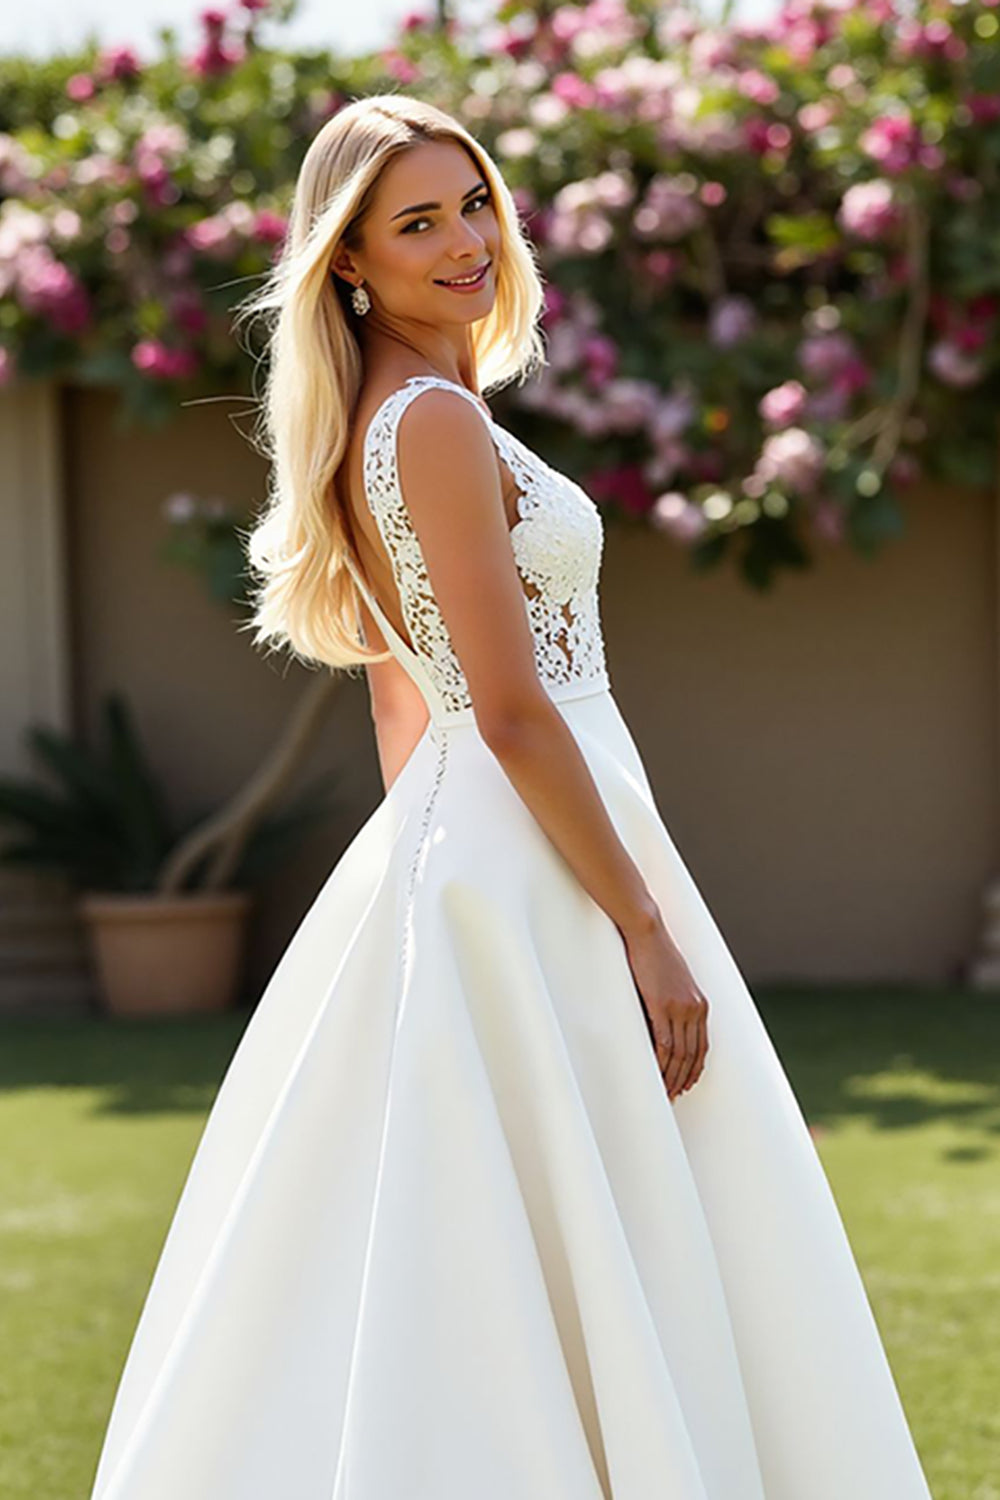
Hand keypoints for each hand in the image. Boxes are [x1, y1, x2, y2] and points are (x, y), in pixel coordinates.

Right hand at [621, 915, 709, 1100]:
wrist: (647, 933)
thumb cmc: (656, 956)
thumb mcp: (672, 983)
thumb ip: (675, 1005)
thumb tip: (665, 1027)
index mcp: (701, 1004)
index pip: (702, 1047)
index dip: (695, 1069)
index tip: (687, 1084)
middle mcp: (695, 1009)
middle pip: (692, 1055)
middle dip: (684, 1079)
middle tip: (674, 1096)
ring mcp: (680, 1008)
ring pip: (679, 1054)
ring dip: (672, 1076)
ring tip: (665, 1092)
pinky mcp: (662, 1006)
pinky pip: (664, 1044)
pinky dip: (661, 1063)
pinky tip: (656, 1074)